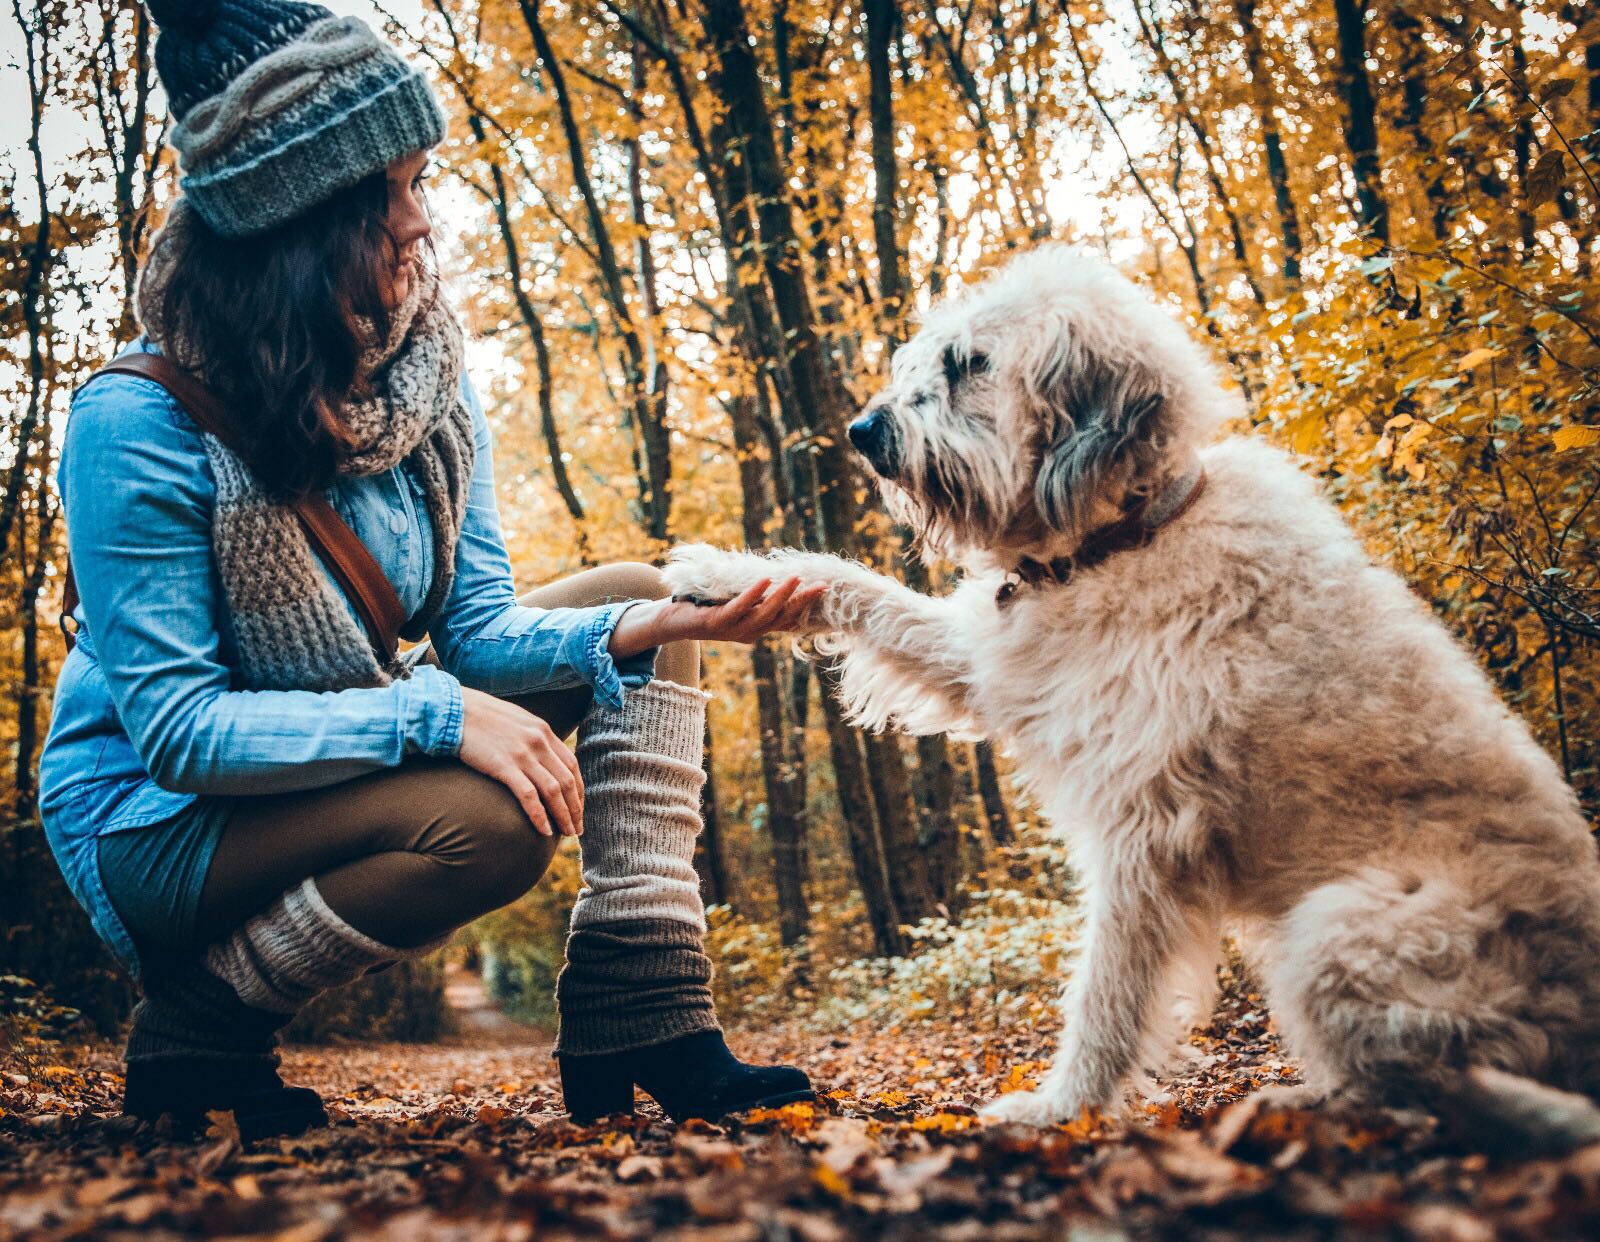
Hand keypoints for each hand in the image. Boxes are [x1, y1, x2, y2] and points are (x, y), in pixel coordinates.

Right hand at [456, 686, 582, 836]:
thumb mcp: (516, 721)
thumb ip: (532, 736)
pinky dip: (539, 815)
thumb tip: (542, 756)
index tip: (579, 808)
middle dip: (575, 808)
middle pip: (567, 781)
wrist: (455, 710)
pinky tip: (545, 831)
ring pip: (553, 791)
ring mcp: (522, 754)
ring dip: (563, 815)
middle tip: (578, 828)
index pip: (572, 765)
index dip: (579, 790)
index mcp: (544, 731)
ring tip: (567, 833)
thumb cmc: (482, 718)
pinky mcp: (504, 766)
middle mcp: (539, 742)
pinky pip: (529, 796)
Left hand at [666, 575, 827, 642]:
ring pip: (764, 614)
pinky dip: (753, 594)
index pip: (785, 619)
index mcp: (754, 630)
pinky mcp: (716, 623)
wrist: (670, 621)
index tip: (823, 590)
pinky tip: (765, 580)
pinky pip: (739, 608)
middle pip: (781, 618)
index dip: (805, 606)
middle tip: (822, 586)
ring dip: (782, 596)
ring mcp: (732, 630)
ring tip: (797, 578)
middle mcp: (747, 633)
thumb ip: (753, 600)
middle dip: (802, 602)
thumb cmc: (703, 609)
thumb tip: (774, 581)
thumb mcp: (733, 605)